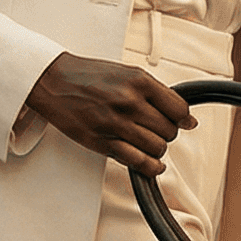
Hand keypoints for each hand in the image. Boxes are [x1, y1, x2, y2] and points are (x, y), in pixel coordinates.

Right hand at [24, 52, 195, 175]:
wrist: (53, 81)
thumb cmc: (89, 76)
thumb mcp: (126, 73)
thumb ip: (156, 93)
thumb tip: (187, 118)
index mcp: (139, 81)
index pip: (179, 109)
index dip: (182, 119)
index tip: (180, 122)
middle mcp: (130, 101)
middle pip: (169, 131)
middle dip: (166, 134)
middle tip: (154, 130)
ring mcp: (116, 123)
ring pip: (157, 148)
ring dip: (156, 149)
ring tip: (146, 143)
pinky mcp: (103, 142)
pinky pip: (139, 162)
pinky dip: (150, 167)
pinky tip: (150, 163)